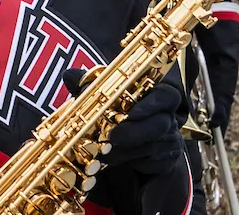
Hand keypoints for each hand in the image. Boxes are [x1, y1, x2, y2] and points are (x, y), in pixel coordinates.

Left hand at [63, 69, 183, 175]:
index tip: (133, 112)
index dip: (153, 102)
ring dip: (127, 149)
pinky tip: (113, 161)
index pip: (167, 95)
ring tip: (104, 152)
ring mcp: (168, 141)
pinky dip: (130, 162)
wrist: (131, 153)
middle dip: (135, 131)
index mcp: (155, 96)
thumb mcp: (101, 103)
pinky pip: (152, 163)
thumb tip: (69, 74)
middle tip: (112, 137)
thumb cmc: (117, 119)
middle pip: (162, 123)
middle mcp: (166, 117)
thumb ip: (89, 89)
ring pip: (154, 145)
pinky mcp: (164, 162)